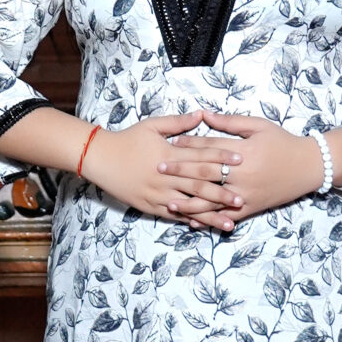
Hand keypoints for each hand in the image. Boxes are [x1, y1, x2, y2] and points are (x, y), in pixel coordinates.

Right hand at [85, 115, 247, 225]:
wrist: (100, 158)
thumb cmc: (128, 139)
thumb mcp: (152, 125)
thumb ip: (178, 122)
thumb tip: (202, 114)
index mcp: (169, 154)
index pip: (201, 156)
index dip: (222, 157)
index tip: (241, 160)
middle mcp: (166, 176)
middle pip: (199, 185)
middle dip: (222, 193)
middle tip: (242, 198)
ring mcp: (158, 193)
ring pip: (189, 205)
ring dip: (211, 214)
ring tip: (230, 223)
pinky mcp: (150, 205)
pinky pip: (174, 215)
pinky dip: (190, 220)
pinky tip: (204, 226)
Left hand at [167, 113, 326, 223]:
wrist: (309, 166)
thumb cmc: (282, 142)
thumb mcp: (258, 125)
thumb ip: (229, 122)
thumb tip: (203, 114)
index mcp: (243, 152)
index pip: (210, 148)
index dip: (188, 146)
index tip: (170, 144)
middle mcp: (242, 175)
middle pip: (205, 174)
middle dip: (180, 172)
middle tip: (158, 170)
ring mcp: (246, 194)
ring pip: (212, 200)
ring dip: (189, 202)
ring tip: (169, 202)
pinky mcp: (251, 208)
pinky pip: (226, 216)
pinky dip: (209, 220)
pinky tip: (192, 222)